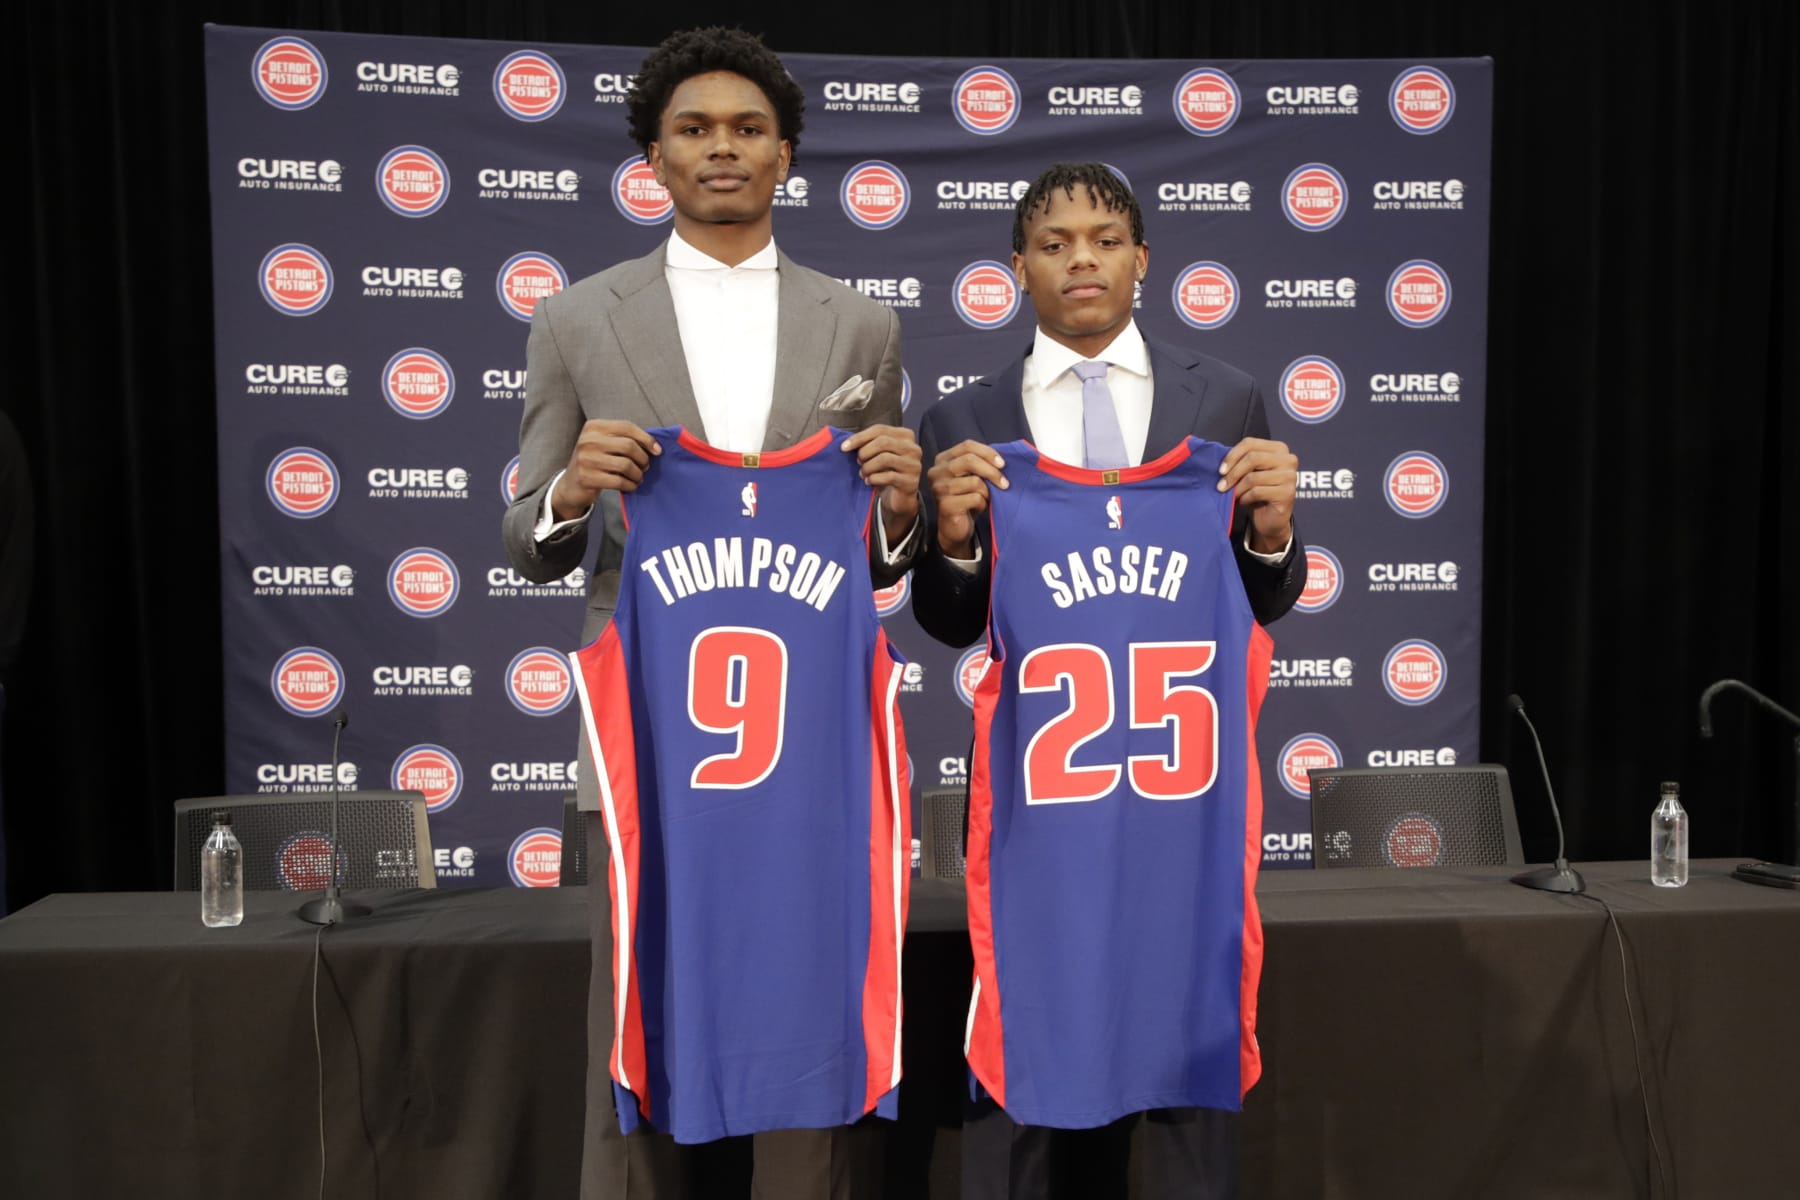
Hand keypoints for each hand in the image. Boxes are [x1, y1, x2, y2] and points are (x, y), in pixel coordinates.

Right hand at [551, 420, 659, 518]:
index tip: (657, 450)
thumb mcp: (604, 444)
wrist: (571, 484)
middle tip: (645, 467)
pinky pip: (619, 481)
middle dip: (643, 458)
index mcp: (593, 427)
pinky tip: (630, 486)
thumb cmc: (595, 462)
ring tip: (638, 477)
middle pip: (629, 446)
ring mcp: (586, 459)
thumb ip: (624, 439)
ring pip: (626, 465)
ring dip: (638, 474)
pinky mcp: (587, 478)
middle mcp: (588, 440)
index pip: (626, 427)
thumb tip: (655, 447)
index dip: (646, 438)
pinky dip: (630, 485)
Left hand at [841, 424, 922, 543]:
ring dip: (868, 467)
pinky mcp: (911, 481)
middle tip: (858, 462)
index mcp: (905, 436)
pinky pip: (888, 476)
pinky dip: (874, 479)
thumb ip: (868, 444)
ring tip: (863, 473)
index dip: (860, 437)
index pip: (880, 429)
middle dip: (865, 452)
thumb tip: (847, 443)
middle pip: (883, 442)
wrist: (898, 497)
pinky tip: (869, 481)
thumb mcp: (878, 454)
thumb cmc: (886, 471)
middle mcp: (913, 448)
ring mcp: (914, 465)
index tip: (844, 447)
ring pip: (885, 459)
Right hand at [927, 440, 1007, 556]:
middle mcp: (937, 472)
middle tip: (1005, 483)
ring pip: (974, 481)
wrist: (956, 528)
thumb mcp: (973, 476)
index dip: (988, 452)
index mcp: (943, 460)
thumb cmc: (967, 499)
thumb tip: (1002, 459)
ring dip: (987, 491)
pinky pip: (974, 498)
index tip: (1003, 464)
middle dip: (992, 471)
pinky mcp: (945, 505)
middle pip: (970, 460)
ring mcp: (939, 488)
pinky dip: (983, 503)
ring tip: (987, 498)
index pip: (967, 446)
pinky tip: (979, 507)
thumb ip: (981, 463)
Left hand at [1217, 437, 1296, 553]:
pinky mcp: (1287, 493)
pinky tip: (1244, 501)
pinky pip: (1257, 492)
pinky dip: (1245, 498)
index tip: (1220, 470)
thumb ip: (1240, 462)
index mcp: (1279, 449)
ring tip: (1234, 495)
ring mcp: (1290, 476)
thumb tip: (1220, 460)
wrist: (1270, 518)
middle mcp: (1288, 459)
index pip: (1250, 443)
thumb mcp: (1248, 472)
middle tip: (1220, 486)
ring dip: (1238, 489)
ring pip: (1253, 477)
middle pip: (1253, 458)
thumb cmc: (1257, 492)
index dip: (1232, 455)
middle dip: (1233, 473)